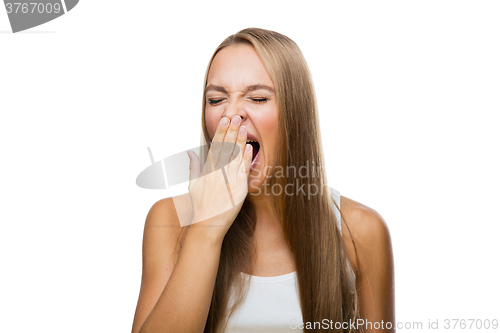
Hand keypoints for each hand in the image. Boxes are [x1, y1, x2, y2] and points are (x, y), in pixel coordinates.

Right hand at [186, 115, 252, 239]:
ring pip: (235, 157)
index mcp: (206, 171)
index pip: (214, 147)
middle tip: (236, 117)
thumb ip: (194, 167)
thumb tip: (190, 152)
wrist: (206, 226)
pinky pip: (243, 172)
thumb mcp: (192, 185)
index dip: (220, 133)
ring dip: (240, 141)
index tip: (224, 121)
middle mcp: (216, 174)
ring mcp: (227, 181)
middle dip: (230, 131)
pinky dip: (246, 160)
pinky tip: (250, 149)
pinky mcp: (237, 189)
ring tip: (244, 127)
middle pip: (225, 148)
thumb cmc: (200, 207)